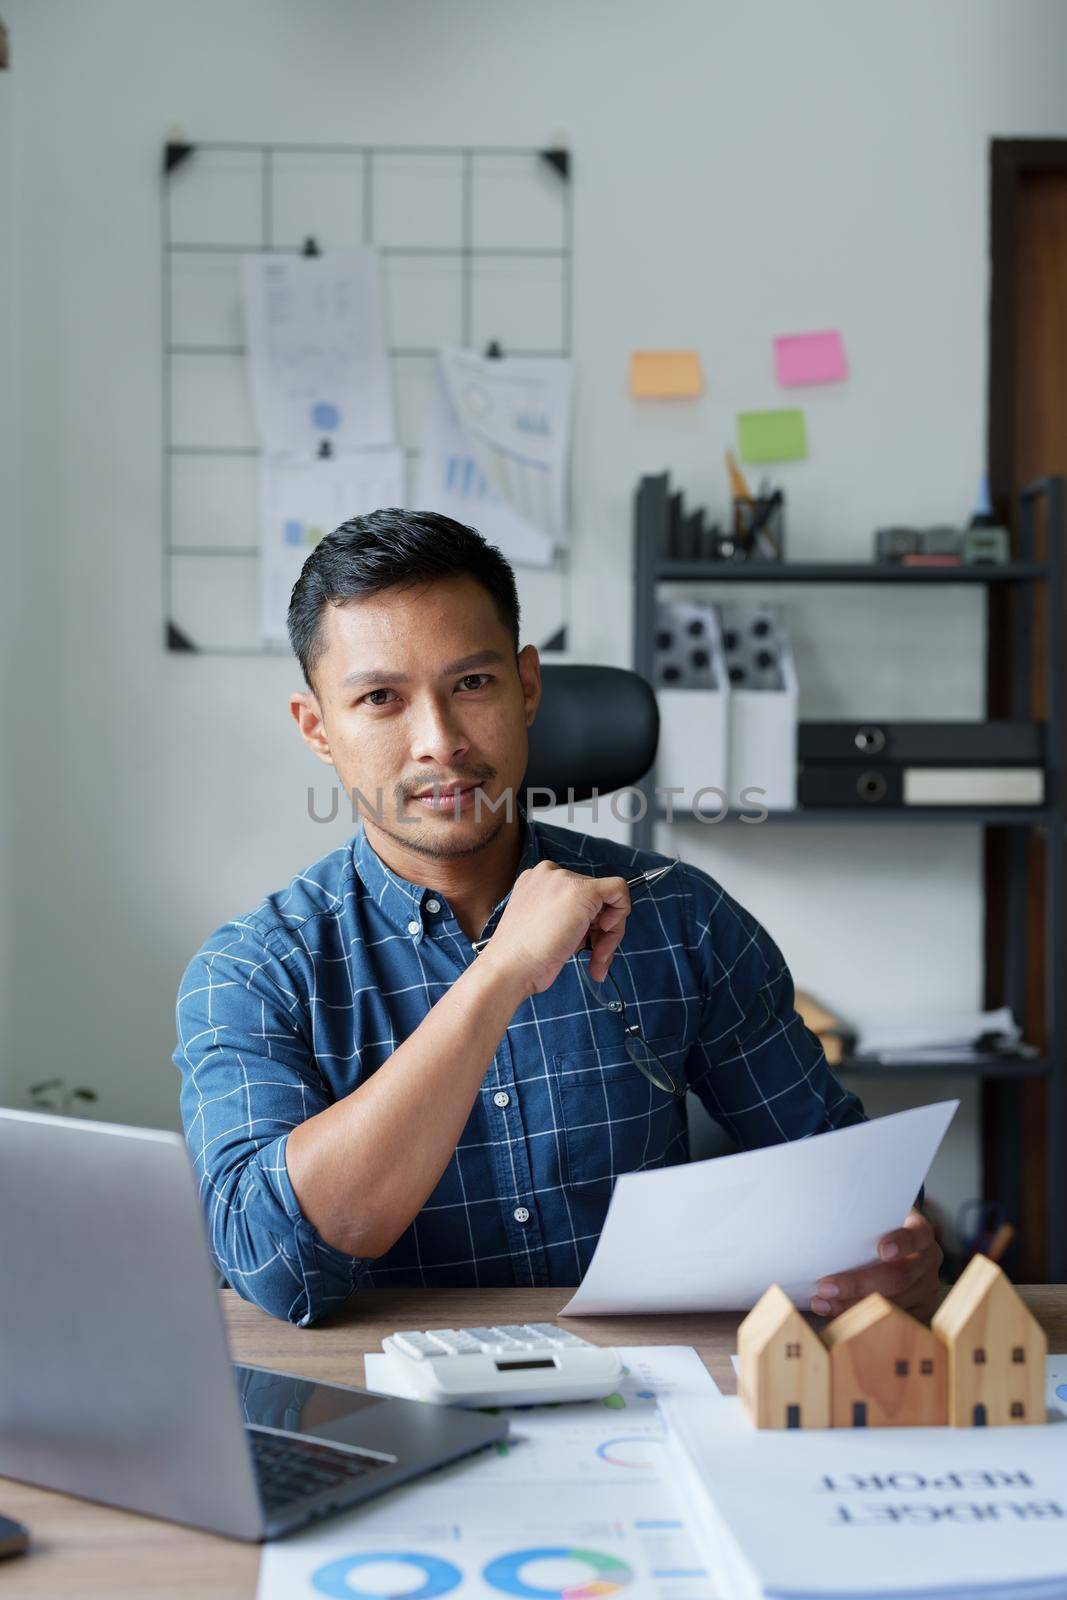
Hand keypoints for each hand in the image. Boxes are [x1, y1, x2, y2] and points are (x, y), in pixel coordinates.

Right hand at [481, 860, 630, 997]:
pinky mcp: (583, 890)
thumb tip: (598, 923)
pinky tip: (604, 933)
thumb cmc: (523, 958)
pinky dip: (622, 913)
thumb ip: (567, 918)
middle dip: (601, 932)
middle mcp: (549, 874)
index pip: (577, 897)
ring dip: (609, 936)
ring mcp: (565, 880)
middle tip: (595, 958)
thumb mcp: (545, 928)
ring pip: (608, 899)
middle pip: (595, 898)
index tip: (585, 945)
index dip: (588, 924)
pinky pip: (619, 889)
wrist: (510, 966)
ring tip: (596, 960)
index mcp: (536, 882)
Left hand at [809, 1207, 942, 1322]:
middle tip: (826, 1285)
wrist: (899, 1244)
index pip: (917, 1235)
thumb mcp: (875, 1217)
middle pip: (899, 1277)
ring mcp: (927, 1288)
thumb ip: (860, 1220)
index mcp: (921, 1232)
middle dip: (859, 1283)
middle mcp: (929, 1261)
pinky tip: (831, 1309)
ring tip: (821, 1300)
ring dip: (851, 1304)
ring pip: (892, 1303)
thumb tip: (822, 1220)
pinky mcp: (920, 1310)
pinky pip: (889, 1319)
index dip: (901, 1242)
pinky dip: (857, 1316)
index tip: (881, 1249)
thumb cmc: (879, 1227)